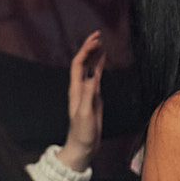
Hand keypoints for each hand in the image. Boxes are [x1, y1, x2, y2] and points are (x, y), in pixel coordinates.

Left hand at [60, 31, 105, 172]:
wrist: (82, 145)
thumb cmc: (81, 133)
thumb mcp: (85, 115)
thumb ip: (88, 97)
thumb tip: (92, 79)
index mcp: (76, 90)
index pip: (78, 64)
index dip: (85, 51)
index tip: (95, 40)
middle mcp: (80, 88)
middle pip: (82, 63)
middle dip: (89, 48)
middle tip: (98, 35)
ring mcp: (87, 92)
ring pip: (89, 68)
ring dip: (94, 55)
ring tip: (101, 42)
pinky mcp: (94, 97)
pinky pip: (96, 77)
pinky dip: (99, 67)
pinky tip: (103, 60)